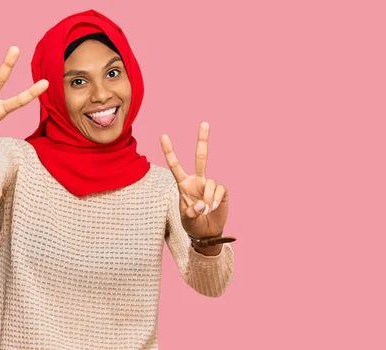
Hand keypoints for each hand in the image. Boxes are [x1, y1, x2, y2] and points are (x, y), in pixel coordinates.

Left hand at [160, 122, 228, 237]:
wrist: (207, 233)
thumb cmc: (193, 224)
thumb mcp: (186, 220)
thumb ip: (191, 213)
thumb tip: (203, 204)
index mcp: (184, 184)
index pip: (175, 165)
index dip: (170, 151)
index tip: (163, 136)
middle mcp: (197, 180)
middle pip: (201, 157)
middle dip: (203, 140)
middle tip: (204, 122)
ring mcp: (210, 185)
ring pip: (211, 182)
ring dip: (208, 198)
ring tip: (206, 210)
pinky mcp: (221, 191)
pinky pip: (219, 190)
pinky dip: (215, 200)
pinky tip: (213, 208)